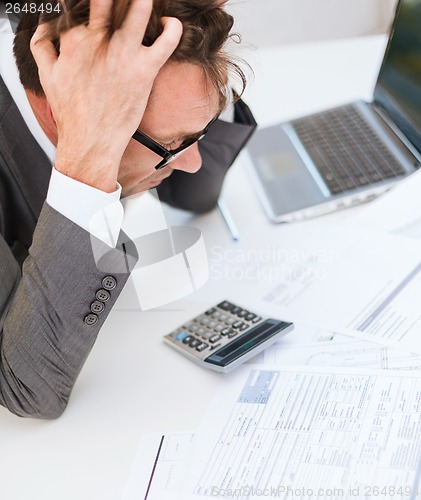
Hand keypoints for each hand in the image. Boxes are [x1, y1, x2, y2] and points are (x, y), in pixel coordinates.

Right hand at [30, 0, 181, 191]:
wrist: (90, 142)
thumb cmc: (71, 112)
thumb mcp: (47, 75)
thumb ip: (42, 45)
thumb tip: (45, 25)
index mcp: (74, 39)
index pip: (82, 2)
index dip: (92, 0)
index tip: (98, 4)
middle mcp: (99, 40)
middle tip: (122, 1)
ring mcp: (123, 54)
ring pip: (138, 10)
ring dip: (143, 1)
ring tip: (146, 1)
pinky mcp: (144, 70)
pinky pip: (166, 41)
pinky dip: (172, 28)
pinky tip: (168, 24)